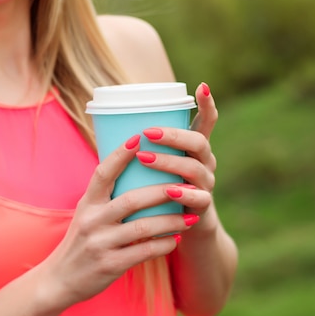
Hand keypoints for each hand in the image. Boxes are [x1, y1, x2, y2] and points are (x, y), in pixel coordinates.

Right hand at [41, 135, 192, 307]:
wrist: (60, 279)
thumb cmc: (81, 241)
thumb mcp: (86, 213)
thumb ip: (106, 196)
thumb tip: (135, 168)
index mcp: (87, 203)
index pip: (103, 173)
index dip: (120, 155)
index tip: (139, 137)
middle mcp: (92, 220)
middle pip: (131, 199)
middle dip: (162, 191)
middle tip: (187, 186)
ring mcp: (100, 243)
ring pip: (143, 226)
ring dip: (171, 221)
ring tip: (191, 216)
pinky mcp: (110, 265)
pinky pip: (144, 252)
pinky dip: (164, 245)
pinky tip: (177, 239)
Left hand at [137, 82, 218, 234]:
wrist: (180, 229)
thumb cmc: (159, 190)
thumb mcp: (154, 166)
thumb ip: (140, 147)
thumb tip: (107, 122)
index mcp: (193, 148)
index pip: (206, 122)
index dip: (207, 104)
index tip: (201, 86)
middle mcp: (204, 163)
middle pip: (199, 142)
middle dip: (174, 135)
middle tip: (148, 132)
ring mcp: (206, 184)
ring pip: (195, 168)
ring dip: (170, 162)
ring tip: (145, 159)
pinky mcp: (203, 207)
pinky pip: (199, 198)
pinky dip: (185, 194)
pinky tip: (171, 190)